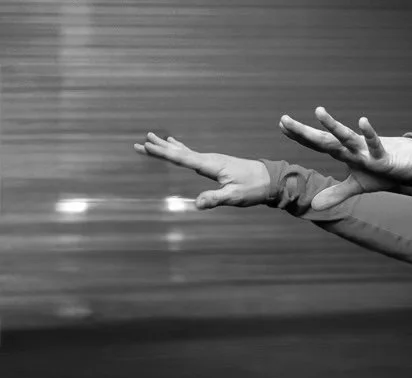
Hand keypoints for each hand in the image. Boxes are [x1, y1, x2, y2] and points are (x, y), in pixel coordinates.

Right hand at [133, 133, 269, 209]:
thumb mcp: (234, 197)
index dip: (163, 153)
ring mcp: (212, 160)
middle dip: (159, 148)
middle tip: (139, 142)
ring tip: (151, 139)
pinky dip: (180, 149)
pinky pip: (192, 154)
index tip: (146, 145)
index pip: (182, 158)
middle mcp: (209, 159)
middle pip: (179, 152)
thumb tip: (197, 204)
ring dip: (167, 146)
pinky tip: (176, 144)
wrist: (271, 180)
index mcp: (211, 165)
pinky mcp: (216, 163)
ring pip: (184, 151)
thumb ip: (215, 199)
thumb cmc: (254, 188)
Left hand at [278, 107, 411, 209]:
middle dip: (304, 132)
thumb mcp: (356, 186)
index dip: (300, 137)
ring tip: (318, 111)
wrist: (410, 166)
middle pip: (324, 140)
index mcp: (344, 153)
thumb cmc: (383, 172)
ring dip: (333, 126)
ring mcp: (366, 151)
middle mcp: (352, 149)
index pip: (318, 144)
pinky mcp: (383, 156)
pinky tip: (362, 121)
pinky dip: (369, 134)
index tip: (282, 125)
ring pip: (346, 137)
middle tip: (284, 119)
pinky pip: (375, 144)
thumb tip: (314, 206)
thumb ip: (335, 194)